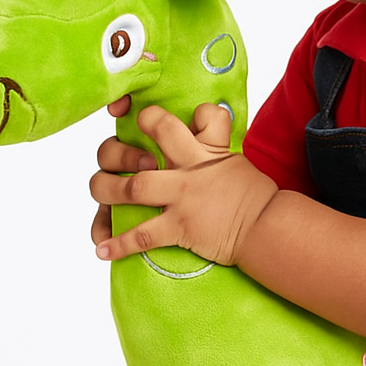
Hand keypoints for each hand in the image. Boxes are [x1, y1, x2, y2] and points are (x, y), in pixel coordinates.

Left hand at [91, 102, 276, 264]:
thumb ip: (210, 145)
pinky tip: (102, 249)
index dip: (159, 115)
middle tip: (114, 157)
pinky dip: (118, 244)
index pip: (188, 116)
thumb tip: (199, 129)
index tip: (144, 118)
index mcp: (204, 148)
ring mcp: (182, 197)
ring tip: (101, 192)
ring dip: (107, 190)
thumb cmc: (252, 195)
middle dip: (120, 149)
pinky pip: (141, 235)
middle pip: (143, 144)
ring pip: (132, 188)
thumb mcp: (233, 158)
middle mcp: (189, 167)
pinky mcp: (180, 226)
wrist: (264, 227)